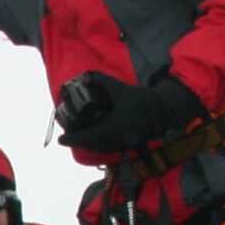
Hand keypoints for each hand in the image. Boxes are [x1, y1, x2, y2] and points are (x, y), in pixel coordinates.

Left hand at [59, 73, 204, 154]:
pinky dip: (98, 145)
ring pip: (100, 148)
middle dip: (78, 142)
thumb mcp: (120, 88)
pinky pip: (109, 148)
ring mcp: (123, 144)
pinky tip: (94, 140)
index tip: (60, 140)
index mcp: (113, 127)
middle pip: (91, 145)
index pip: (88, 137)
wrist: (163, 110)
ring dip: (87, 144)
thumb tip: (85, 75)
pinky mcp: (128, 145)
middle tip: (66, 137)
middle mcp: (116, 139)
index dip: (73, 139)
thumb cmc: (141, 99)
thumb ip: (101, 80)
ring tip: (77, 138)